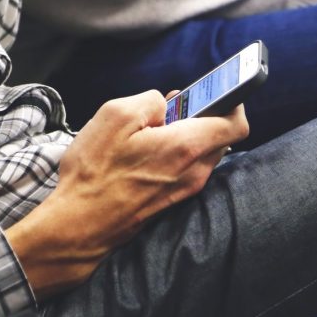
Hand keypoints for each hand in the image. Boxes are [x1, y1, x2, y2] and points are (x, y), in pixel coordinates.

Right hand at [6, 91, 248, 297]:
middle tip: (172, 107)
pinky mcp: (173, 200)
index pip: (236, 123)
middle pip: (220, 137)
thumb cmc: (95, 172)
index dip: (231, 102)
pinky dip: (177, 154)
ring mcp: (185, 190)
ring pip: (203, 153)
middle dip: (203, 116)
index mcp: (186, 146)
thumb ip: (150, 100)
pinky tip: (147, 151)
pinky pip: (188, 169)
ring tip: (153, 130)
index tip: (214, 92)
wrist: (80, 225)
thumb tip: (165, 104)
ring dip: (187, 135)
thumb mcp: (115, 116)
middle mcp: (194, 171)